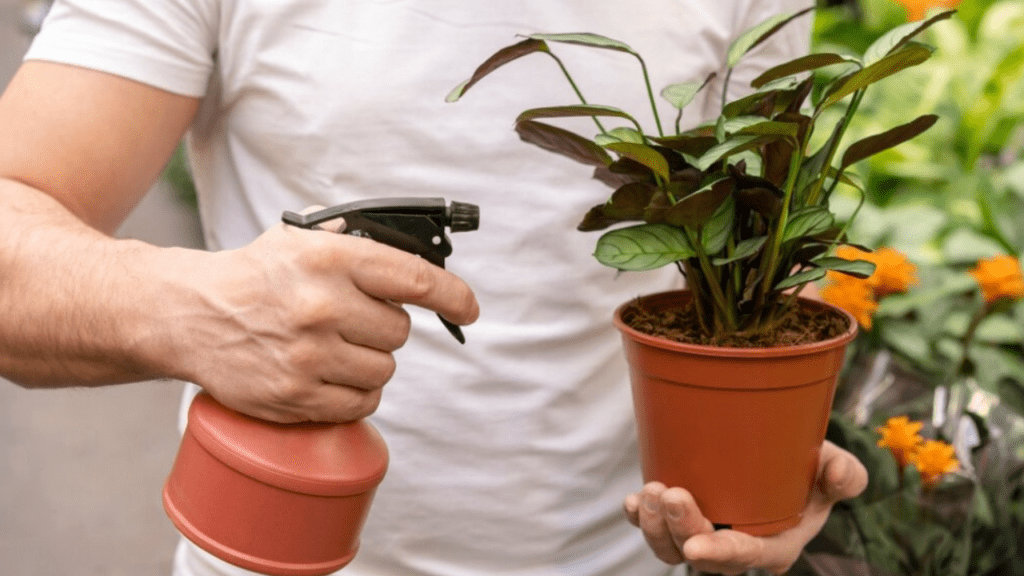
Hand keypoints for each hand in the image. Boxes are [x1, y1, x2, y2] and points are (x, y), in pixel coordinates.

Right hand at [161, 212, 477, 423]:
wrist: (188, 315)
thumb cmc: (252, 276)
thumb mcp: (299, 238)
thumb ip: (354, 239)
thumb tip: (416, 249)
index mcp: (329, 259)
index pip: (416, 279)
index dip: (454, 296)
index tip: (468, 309)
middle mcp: (322, 306)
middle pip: (400, 332)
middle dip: (384, 327)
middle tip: (352, 320)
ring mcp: (308, 355)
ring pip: (384, 370)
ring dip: (368, 361)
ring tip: (332, 346)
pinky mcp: (296, 396)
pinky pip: (361, 403)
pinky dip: (354, 392)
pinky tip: (328, 373)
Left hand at [623, 440, 866, 574]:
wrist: (785, 459)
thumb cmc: (811, 468)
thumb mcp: (835, 467)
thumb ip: (844, 473)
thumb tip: (841, 476)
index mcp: (775, 543)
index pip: (747, 556)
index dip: (721, 554)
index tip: (696, 546)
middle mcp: (736, 545)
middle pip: (703, 555)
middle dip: (680, 530)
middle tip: (669, 495)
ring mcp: (706, 533)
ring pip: (672, 548)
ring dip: (654, 526)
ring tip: (649, 491)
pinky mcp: (682, 518)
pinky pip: (654, 529)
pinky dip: (638, 519)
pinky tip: (632, 502)